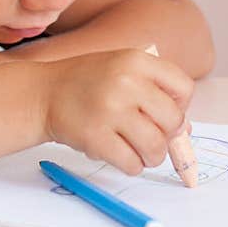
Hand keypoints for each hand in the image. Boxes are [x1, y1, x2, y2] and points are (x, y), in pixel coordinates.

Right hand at [42, 49, 194, 175]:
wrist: (42, 94)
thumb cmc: (86, 83)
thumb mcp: (121, 69)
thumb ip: (153, 90)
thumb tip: (185, 131)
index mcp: (136, 61)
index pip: (183, 88)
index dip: (180, 106)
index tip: (165, 114)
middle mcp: (126, 82)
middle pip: (173, 121)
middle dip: (167, 136)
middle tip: (151, 137)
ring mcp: (110, 110)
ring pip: (155, 147)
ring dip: (151, 156)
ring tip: (137, 150)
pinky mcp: (95, 137)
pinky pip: (131, 163)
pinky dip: (130, 165)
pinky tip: (118, 153)